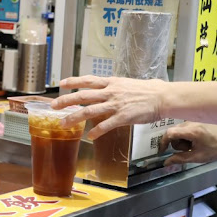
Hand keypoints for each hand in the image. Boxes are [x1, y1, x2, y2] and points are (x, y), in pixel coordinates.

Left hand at [51, 76, 166, 139]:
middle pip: (83, 96)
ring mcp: (115, 104)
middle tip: (53, 105)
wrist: (162, 97)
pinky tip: (89, 136)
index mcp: (111, 83)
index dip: (73, 81)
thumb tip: (106, 89)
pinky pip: (106, 125)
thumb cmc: (148, 91)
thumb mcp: (127, 84)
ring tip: (63, 124)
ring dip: (74, 117)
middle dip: (66, 100)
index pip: (88, 80)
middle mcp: (110, 92)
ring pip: (90, 110)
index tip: (61, 84)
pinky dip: (96, 131)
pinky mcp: (123, 117)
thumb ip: (114, 87)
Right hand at [159, 122, 216, 165]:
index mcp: (191, 131)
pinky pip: (184, 129)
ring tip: (194, 146)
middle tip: (188, 151)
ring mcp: (193, 120)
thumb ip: (180, 159)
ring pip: (178, 131)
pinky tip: (196, 142)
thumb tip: (166, 163)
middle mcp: (190, 122)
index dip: (163, 142)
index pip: (170, 133)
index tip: (162, 151)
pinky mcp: (196, 121)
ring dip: (183, 141)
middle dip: (177, 144)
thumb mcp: (198, 157)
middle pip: (173, 133)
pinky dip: (187, 137)